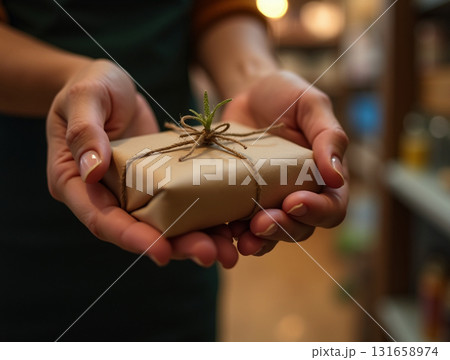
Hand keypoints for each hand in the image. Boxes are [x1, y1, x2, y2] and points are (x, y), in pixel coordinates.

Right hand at [46, 59, 238, 267]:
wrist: (111, 85)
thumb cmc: (91, 86)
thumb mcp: (85, 97)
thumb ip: (85, 131)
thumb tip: (91, 170)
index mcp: (75, 182)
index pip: (101, 219)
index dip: (130, 238)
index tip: (160, 251)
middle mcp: (104, 196)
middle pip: (138, 230)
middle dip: (174, 246)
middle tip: (210, 255)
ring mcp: (132, 192)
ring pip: (162, 224)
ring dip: (193, 239)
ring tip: (227, 251)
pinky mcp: (156, 183)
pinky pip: (177, 205)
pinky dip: (201, 218)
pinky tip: (228, 226)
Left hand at [221, 70, 348, 254]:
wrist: (246, 93)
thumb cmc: (285, 95)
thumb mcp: (311, 105)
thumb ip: (328, 136)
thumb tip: (336, 177)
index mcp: (324, 177)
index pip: (332, 206)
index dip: (318, 211)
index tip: (295, 201)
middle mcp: (299, 194)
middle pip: (301, 227)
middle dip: (283, 229)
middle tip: (261, 223)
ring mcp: (269, 200)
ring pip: (271, 234)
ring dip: (259, 240)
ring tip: (243, 238)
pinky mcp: (242, 200)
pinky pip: (240, 225)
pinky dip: (234, 233)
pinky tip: (224, 230)